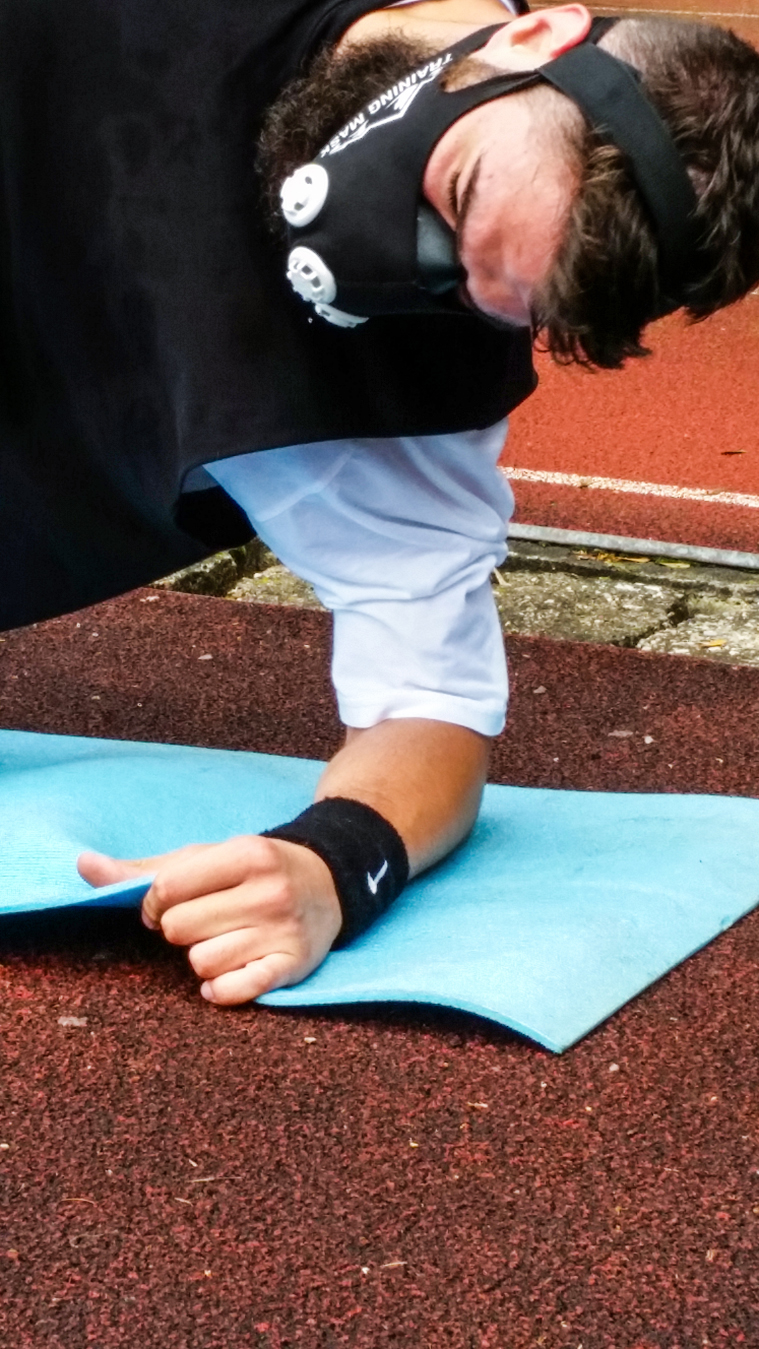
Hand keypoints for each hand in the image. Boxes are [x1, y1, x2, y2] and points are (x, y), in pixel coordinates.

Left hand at [77, 836, 341, 1004]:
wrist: (329, 882)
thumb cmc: (253, 870)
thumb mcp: (207, 857)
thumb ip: (145, 869)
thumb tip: (83, 866)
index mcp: (246, 854)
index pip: (167, 889)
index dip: (155, 904)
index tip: (167, 905)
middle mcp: (268, 891)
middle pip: (179, 929)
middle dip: (181, 929)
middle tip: (203, 921)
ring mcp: (282, 930)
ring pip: (202, 963)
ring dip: (203, 958)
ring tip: (224, 941)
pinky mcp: (292, 965)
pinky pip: (234, 991)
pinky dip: (221, 988)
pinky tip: (228, 974)